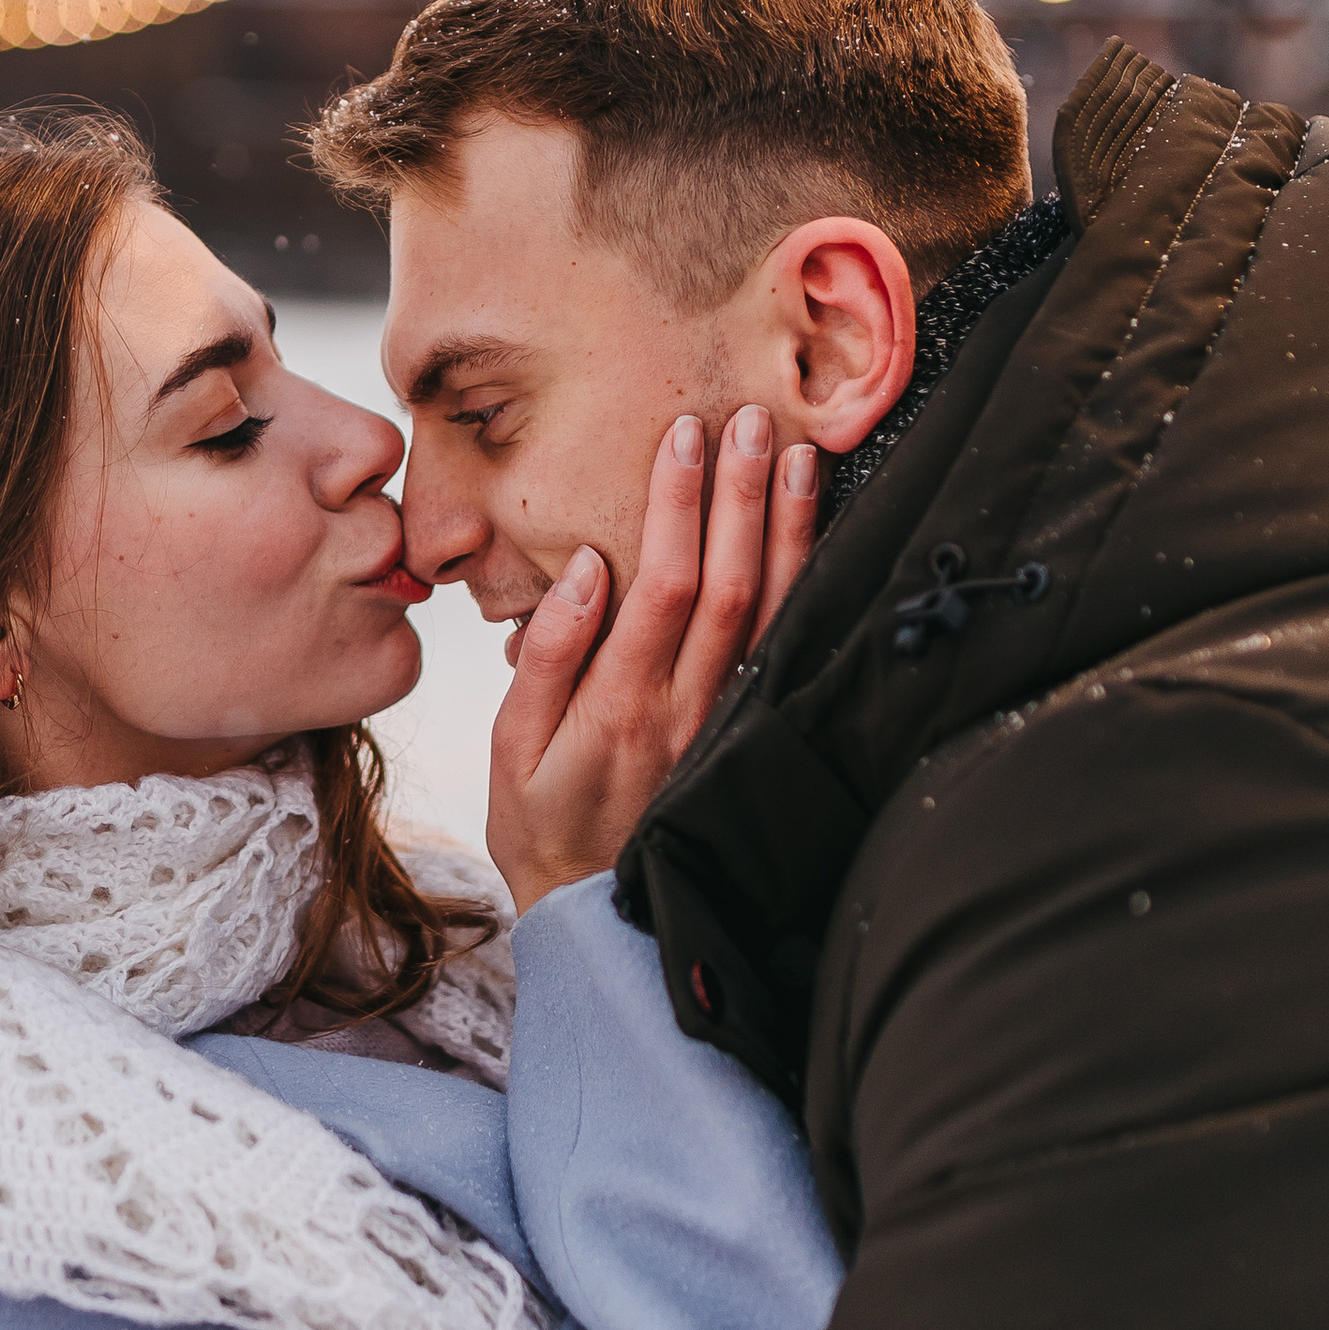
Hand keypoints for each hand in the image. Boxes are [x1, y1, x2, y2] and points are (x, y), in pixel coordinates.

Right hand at [486, 409, 817, 916]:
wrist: (594, 909)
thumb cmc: (540, 818)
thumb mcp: (513, 742)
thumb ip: (551, 652)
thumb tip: (587, 568)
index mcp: (622, 702)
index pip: (665, 584)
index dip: (680, 506)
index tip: (683, 436)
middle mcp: (685, 706)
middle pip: (731, 586)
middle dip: (740, 495)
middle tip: (749, 419)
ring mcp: (723, 719)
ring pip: (773, 613)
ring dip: (788, 531)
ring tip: (798, 457)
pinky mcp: (743, 728)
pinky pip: (784, 646)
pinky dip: (806, 586)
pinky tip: (814, 536)